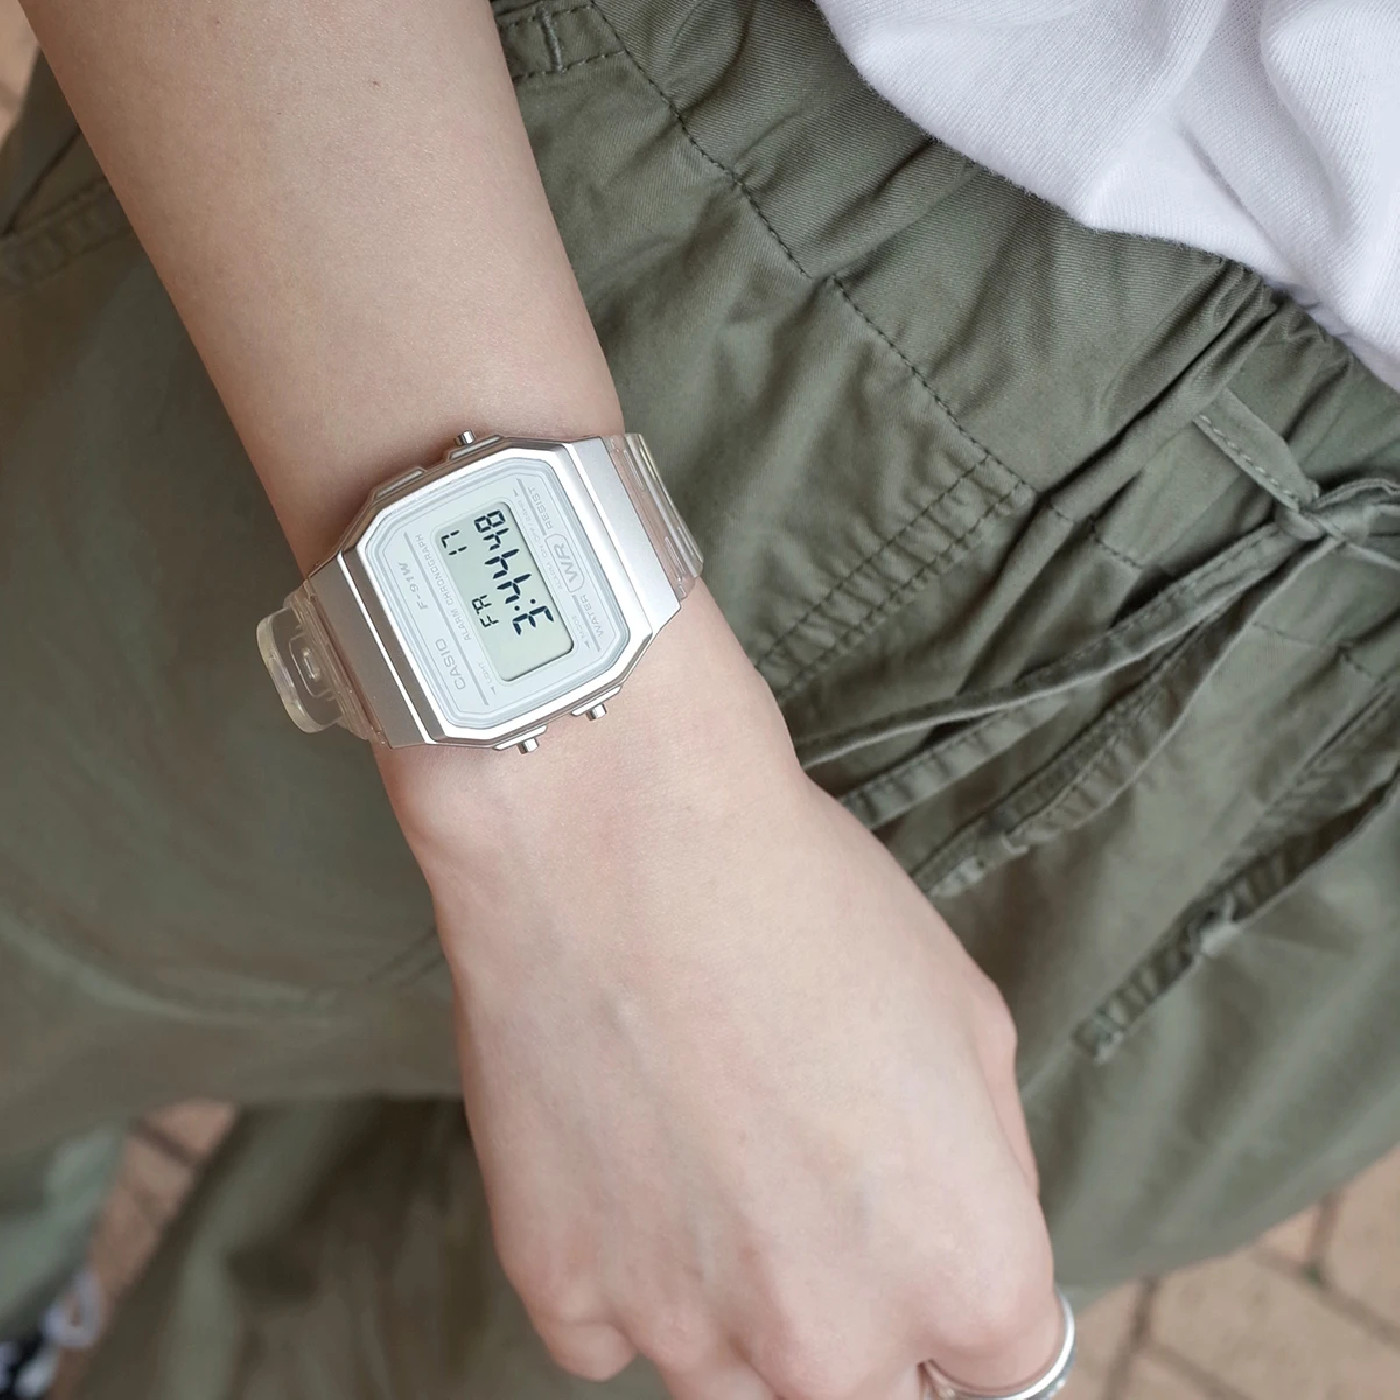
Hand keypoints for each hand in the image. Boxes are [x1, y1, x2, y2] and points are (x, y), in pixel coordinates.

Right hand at [380, 585, 1059, 1399]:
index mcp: (961, 1271)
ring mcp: (684, 1328)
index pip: (1000, 1369)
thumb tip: (958, 1224)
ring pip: (732, 1382)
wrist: (618, 835)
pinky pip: (611, 1328)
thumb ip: (981, 1167)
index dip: (957, 1285)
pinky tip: (627, 1152)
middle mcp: (830, 1340)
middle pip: (863, 1392)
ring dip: (735, 1300)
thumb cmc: (800, 900)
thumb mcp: (967, 1015)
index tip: (916, 1235)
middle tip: (802, 1180)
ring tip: (708, 1155)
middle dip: (854, 1308)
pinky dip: (624, 1265)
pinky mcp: (560, 1287)